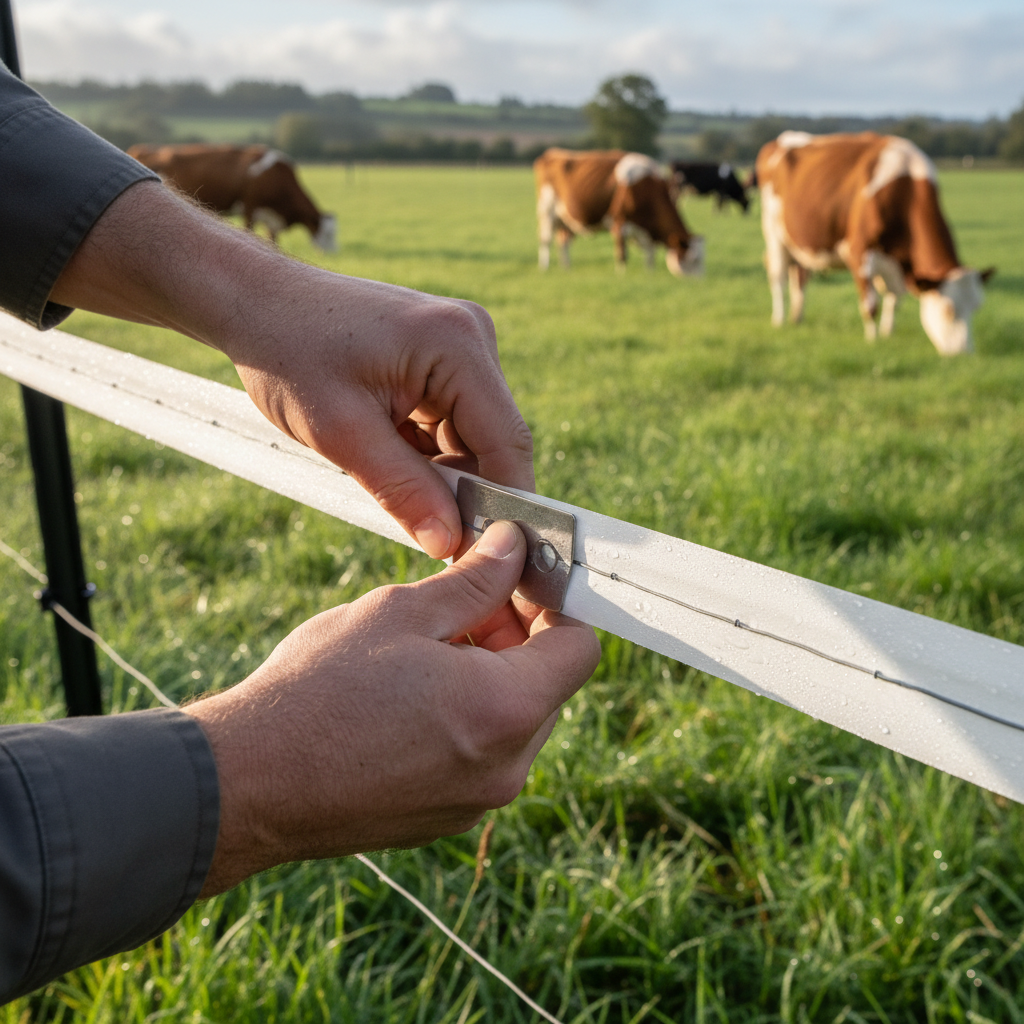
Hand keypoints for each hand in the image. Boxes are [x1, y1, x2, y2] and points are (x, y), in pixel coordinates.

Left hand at [50, 180, 533, 557]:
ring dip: (437, 469)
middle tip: (421, 529)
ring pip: (471, 436)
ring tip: (379, 467)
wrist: (255, 303)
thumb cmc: (288, 354)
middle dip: (462, 489)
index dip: (505, 504)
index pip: (507, 442)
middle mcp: (472, 337)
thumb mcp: (341, 434)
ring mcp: (461, 344)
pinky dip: (424, 450)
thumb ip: (402, 491)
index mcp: (458, 345)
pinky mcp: (443, 355)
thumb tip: (449, 544)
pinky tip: (383, 449)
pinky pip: (451, 421)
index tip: (489, 554)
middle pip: (493, 440)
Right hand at [184, 521, 600, 895]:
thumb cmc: (319, 689)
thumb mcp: (401, 613)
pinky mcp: (446, 818)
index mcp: (507, 710)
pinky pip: (482, 755)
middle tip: (459, 604)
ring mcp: (477, 801)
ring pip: (514, 720)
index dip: (553, 606)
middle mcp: (507, 766)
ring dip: (489, 676)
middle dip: (517, 637)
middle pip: (549, 685)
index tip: (516, 580)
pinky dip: (465, 718)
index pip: (579, 648)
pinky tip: (409, 696)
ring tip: (424, 650)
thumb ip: (474, 580)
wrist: (248, 783)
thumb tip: (513, 547)